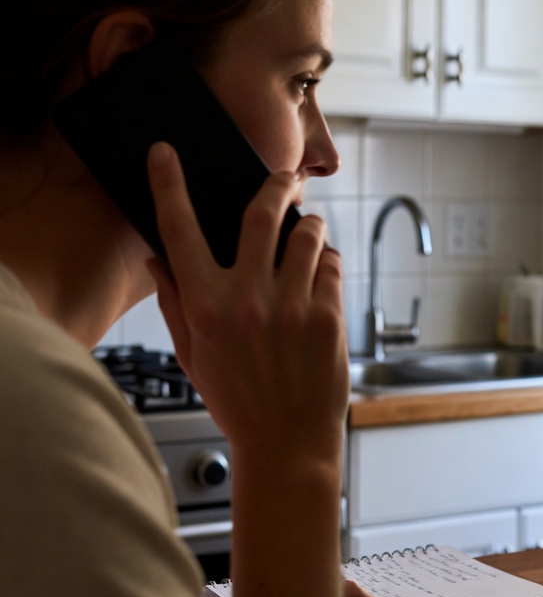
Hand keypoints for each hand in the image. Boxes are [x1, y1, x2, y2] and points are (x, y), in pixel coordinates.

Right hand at [145, 141, 348, 462]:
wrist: (287, 443)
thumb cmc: (238, 401)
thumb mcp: (194, 355)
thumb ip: (175, 302)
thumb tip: (157, 257)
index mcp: (205, 306)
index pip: (179, 230)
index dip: (167, 185)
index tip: (164, 153)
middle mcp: (248, 299)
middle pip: (261, 213)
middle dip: (276, 184)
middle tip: (284, 178)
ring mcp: (292, 306)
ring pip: (308, 235)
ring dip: (310, 226)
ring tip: (308, 236)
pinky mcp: (329, 316)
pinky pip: (332, 266)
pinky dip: (328, 263)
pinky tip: (321, 278)